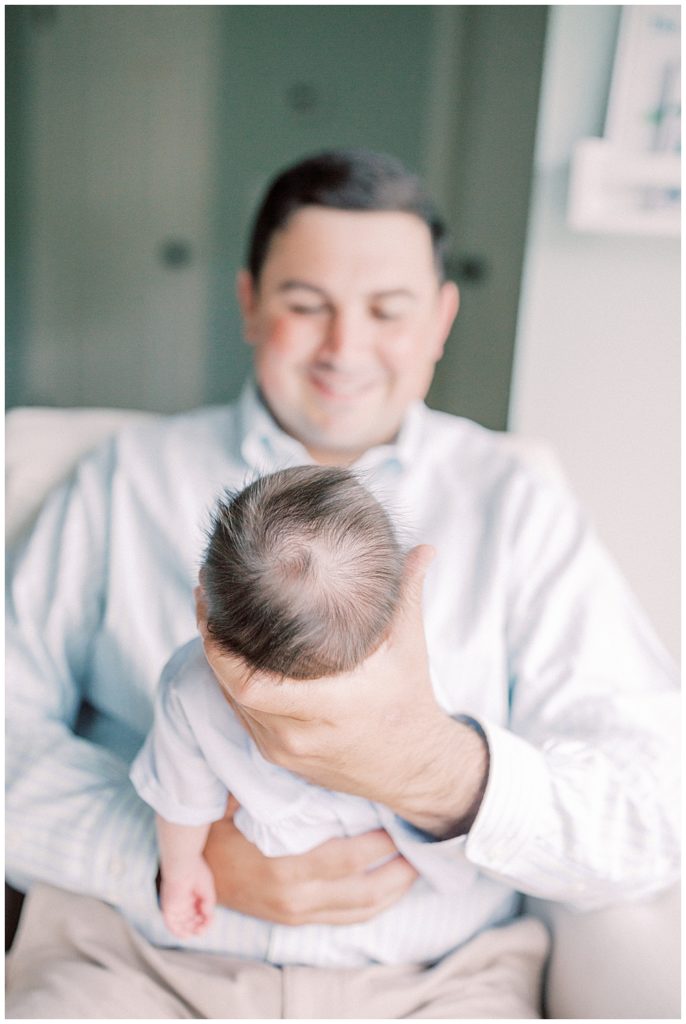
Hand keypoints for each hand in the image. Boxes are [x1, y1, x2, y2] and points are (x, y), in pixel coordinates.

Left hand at [159, 856, 215, 937]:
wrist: (182, 866)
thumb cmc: (196, 873)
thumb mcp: (207, 890)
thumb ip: (208, 904)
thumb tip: (206, 915)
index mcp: (194, 894)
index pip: (199, 911)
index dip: (205, 918)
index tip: (209, 919)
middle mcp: (184, 900)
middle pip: (191, 919)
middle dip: (198, 925)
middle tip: (202, 929)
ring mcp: (176, 904)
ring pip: (182, 923)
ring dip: (189, 930)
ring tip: (197, 932)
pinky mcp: (168, 907)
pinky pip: (171, 923)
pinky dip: (177, 931)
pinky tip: (186, 936)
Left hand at [197, 546, 487, 836]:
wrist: (414, 769)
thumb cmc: (409, 702)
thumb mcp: (410, 648)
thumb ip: (409, 595)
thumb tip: (423, 549)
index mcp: (332, 706)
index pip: (252, 683)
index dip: (221, 646)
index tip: (214, 601)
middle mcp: (300, 734)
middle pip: (231, 688)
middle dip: (210, 640)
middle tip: (204, 594)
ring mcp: (285, 749)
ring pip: (230, 702)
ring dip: (215, 660)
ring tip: (209, 614)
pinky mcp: (277, 756)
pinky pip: (241, 716)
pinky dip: (229, 683)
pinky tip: (225, 653)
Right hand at [204, 797, 417, 924]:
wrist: (194, 870)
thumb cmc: (220, 826)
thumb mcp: (238, 800)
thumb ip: (273, 785)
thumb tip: (311, 753)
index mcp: (283, 867)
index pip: (345, 859)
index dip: (379, 843)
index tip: (400, 817)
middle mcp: (295, 896)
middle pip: (364, 890)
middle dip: (400, 868)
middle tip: (424, 842)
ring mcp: (298, 912)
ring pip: (362, 909)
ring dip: (396, 888)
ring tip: (418, 861)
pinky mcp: (298, 920)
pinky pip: (349, 918)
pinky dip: (378, 903)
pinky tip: (394, 883)